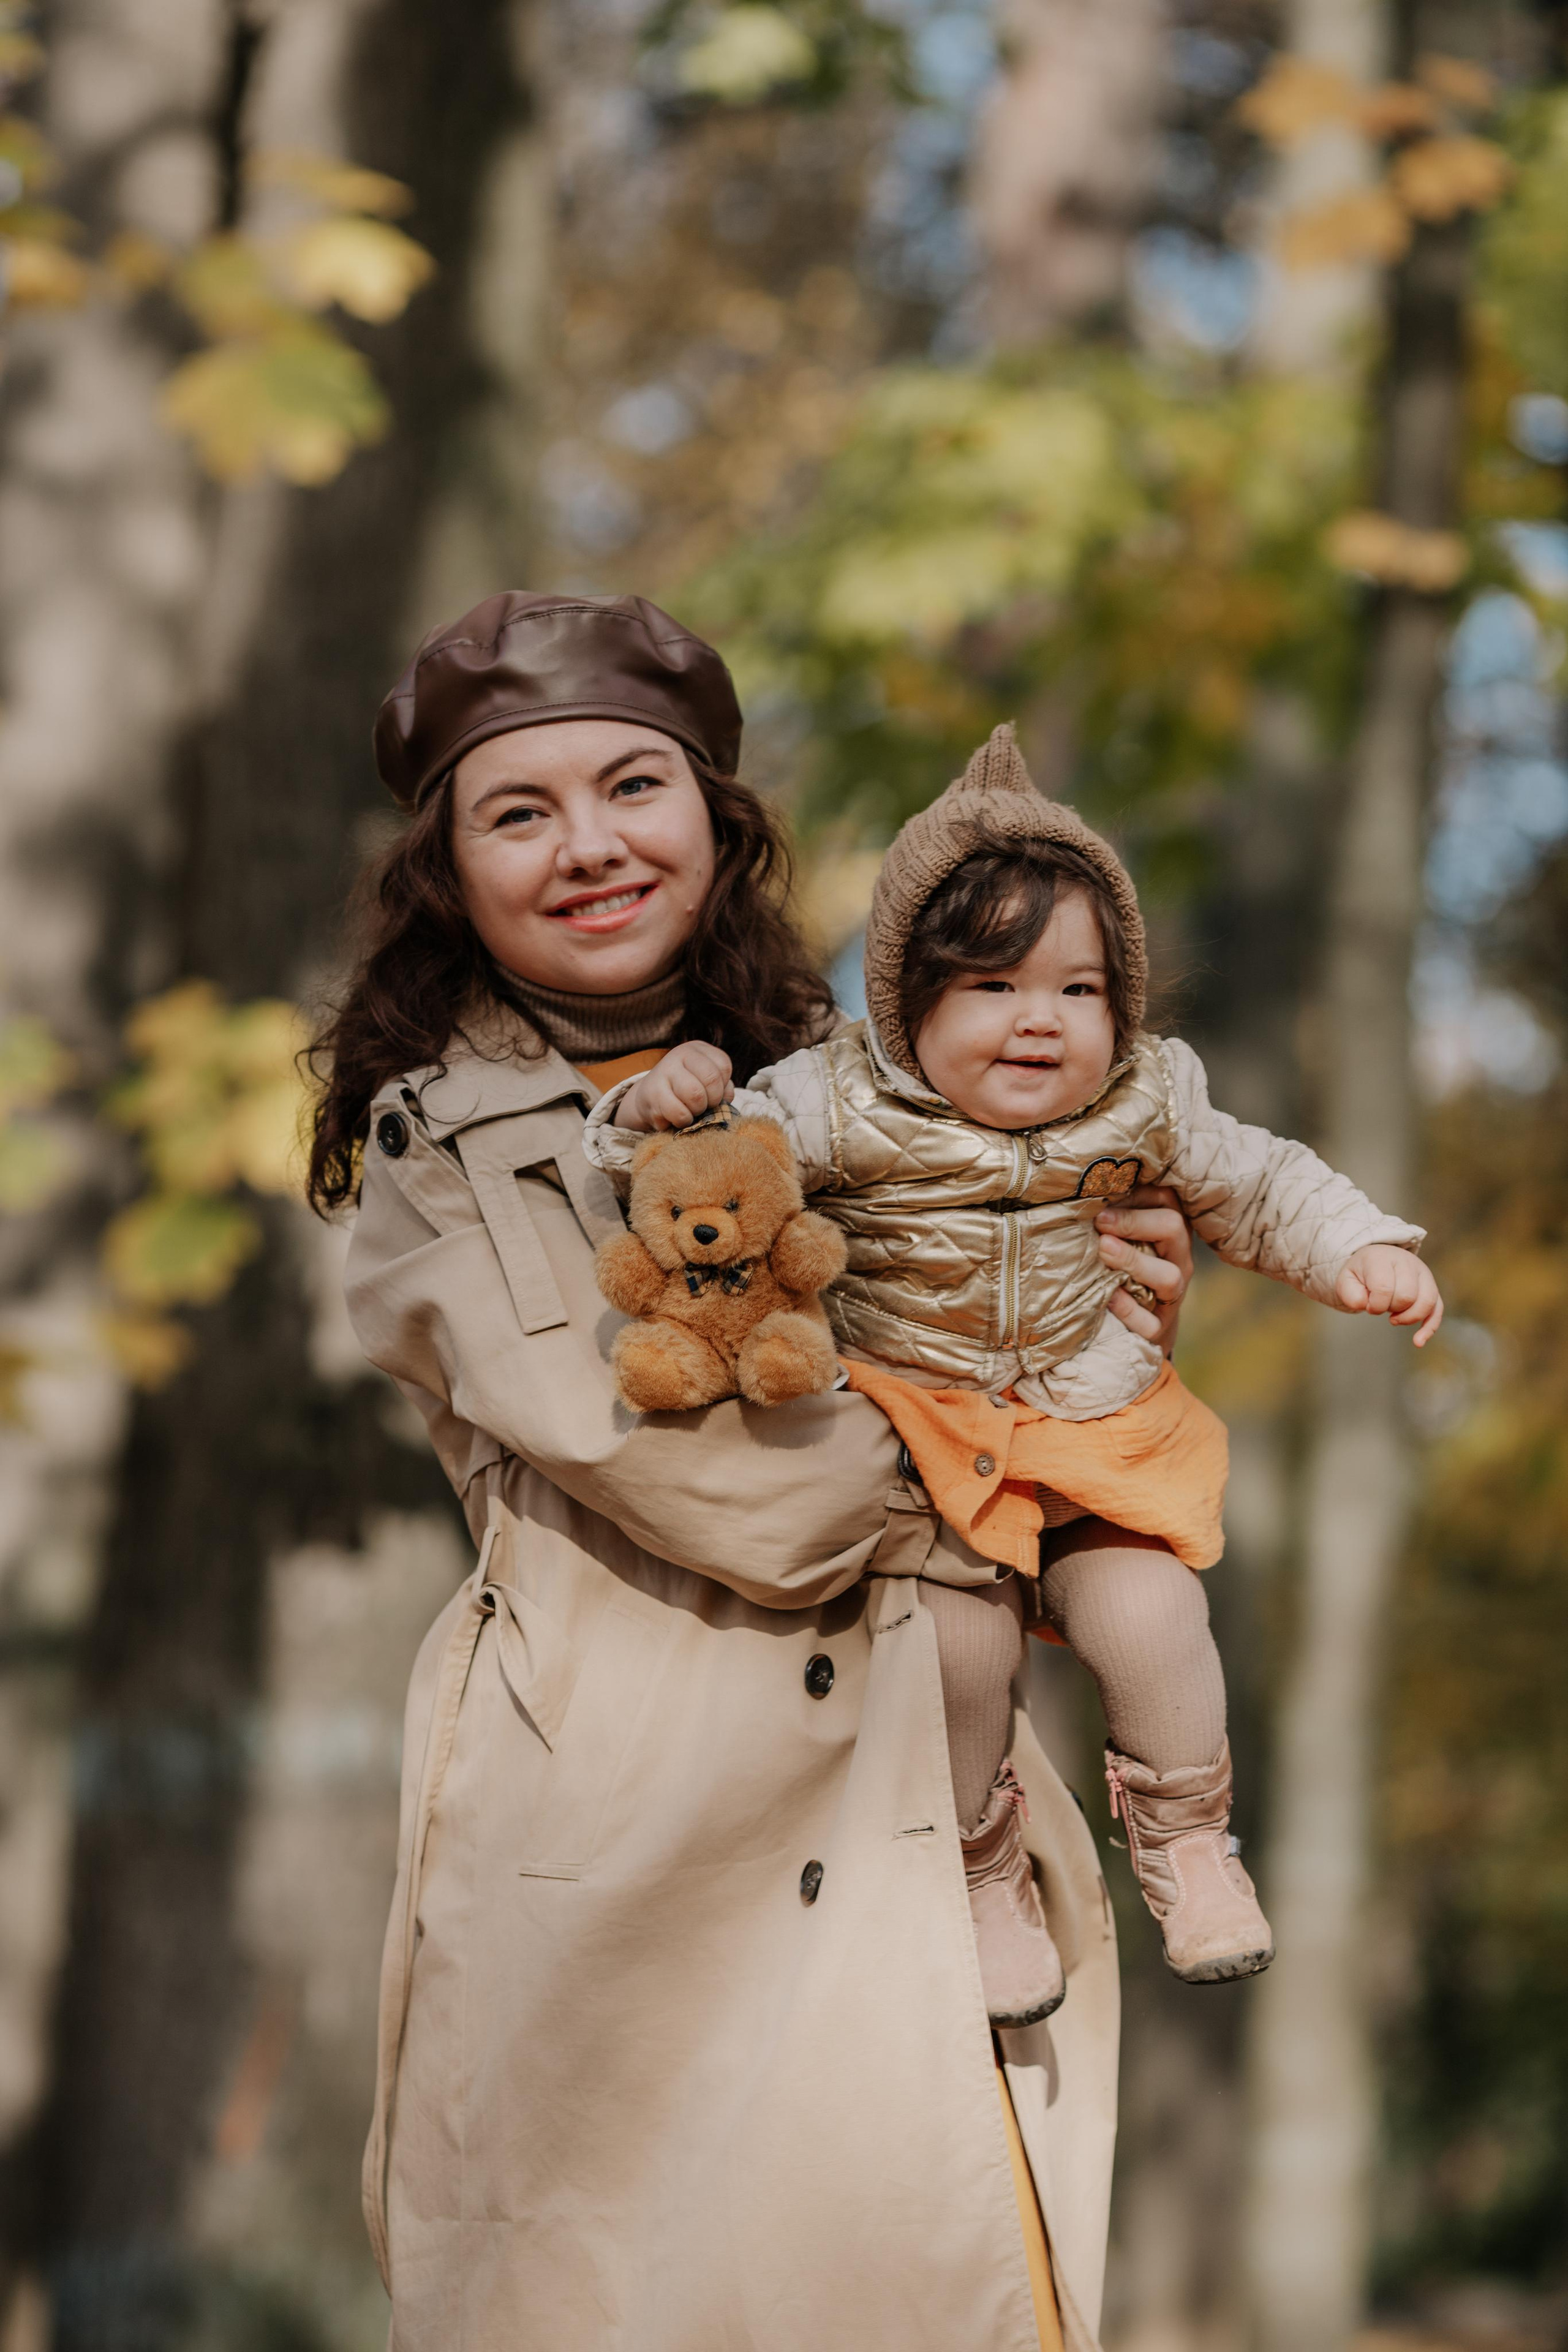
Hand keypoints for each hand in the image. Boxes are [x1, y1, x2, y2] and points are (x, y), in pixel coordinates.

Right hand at [614, 1041, 732, 1131]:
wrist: (648, 1099)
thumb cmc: (684, 1092)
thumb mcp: (705, 1084)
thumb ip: (722, 1088)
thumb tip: (726, 1098)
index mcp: (697, 1050)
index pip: (723, 1066)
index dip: (722, 1087)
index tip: (711, 1093)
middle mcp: (680, 1054)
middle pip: (712, 1078)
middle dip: (712, 1100)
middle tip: (702, 1106)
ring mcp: (664, 1071)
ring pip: (696, 1095)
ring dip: (697, 1111)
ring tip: (690, 1111)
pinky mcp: (653, 1092)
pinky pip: (680, 1112)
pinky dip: (683, 1121)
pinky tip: (677, 1117)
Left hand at [1097, 1185, 1192, 1352]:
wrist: (1135, 1321)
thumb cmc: (1121, 1262)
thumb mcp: (1121, 1234)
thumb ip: (1112, 1212)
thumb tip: (1081, 1187)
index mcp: (1171, 1229)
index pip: (1166, 1199)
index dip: (1135, 1194)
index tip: (1102, 1194)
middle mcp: (1178, 1258)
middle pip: (1174, 1228)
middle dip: (1134, 1222)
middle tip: (1100, 1222)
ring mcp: (1174, 1294)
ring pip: (1170, 1277)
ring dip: (1134, 1261)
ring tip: (1103, 1250)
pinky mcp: (1159, 1326)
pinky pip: (1151, 1322)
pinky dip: (1128, 1309)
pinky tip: (1108, 1295)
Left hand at [1336, 1245, 1442, 1345]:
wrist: (1376, 1260)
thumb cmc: (1361, 1273)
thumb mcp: (1346, 1279)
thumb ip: (1350, 1294)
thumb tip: (1366, 1305)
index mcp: (1383, 1258)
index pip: (1384, 1287)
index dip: (1375, 1304)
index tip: (1368, 1305)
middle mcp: (1407, 1263)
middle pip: (1407, 1296)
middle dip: (1391, 1309)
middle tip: (1380, 1306)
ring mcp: (1423, 1274)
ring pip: (1427, 1302)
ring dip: (1408, 1318)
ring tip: (1394, 1318)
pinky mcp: (1431, 1288)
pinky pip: (1437, 1309)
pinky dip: (1429, 1327)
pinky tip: (1418, 1342)